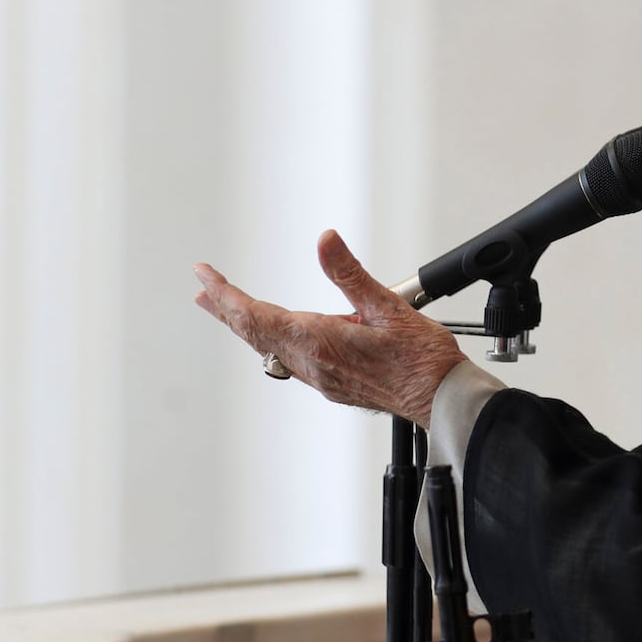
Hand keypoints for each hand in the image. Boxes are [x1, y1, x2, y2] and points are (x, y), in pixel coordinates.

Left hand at [193, 229, 468, 427]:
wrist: (439, 400)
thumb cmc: (421, 359)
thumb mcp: (388, 306)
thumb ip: (350, 273)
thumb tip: (324, 241)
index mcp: (319, 341)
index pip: (256, 315)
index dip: (225, 294)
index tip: (205, 276)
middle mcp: (312, 364)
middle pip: (255, 333)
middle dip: (225, 309)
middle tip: (202, 290)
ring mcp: (319, 377)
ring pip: (268, 348)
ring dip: (244, 325)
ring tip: (226, 309)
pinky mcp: (330, 383)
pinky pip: (287, 359)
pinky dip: (268, 340)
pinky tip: (272, 335)